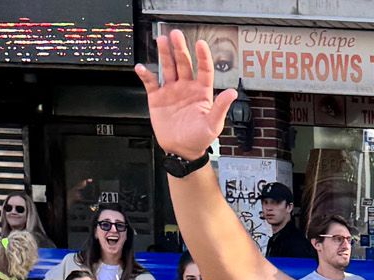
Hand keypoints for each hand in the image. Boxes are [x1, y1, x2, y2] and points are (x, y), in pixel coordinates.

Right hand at [133, 30, 239, 159]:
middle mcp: (186, 88)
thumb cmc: (200, 139)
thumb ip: (221, 107)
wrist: (182, 150)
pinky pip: (150, 83)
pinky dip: (145, 75)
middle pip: (183, 63)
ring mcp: (171, 91)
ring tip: (161, 41)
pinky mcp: (157, 98)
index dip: (202, 56)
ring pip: (167, 68)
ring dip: (164, 54)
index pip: (204, 70)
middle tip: (176, 35)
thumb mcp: (214, 124)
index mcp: (201, 92)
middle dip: (179, 48)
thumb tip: (232, 93)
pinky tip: (141, 67)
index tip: (200, 44)